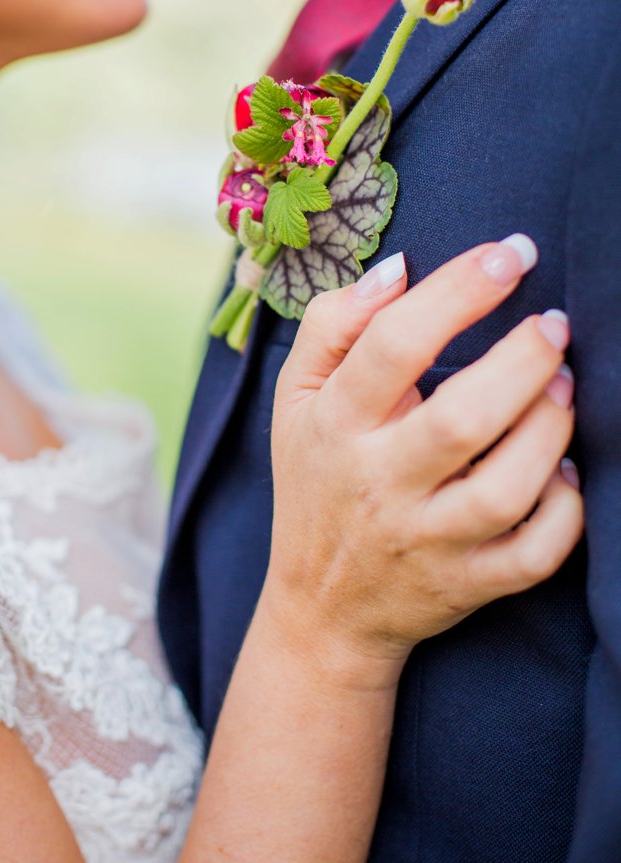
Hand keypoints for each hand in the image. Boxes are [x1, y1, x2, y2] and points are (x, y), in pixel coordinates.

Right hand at [267, 236, 581, 683]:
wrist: (321, 609)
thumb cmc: (317, 479)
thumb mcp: (295, 398)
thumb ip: (332, 324)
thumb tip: (396, 268)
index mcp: (335, 424)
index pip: (393, 343)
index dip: (458, 290)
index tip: (509, 253)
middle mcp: (378, 483)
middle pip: (461, 418)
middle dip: (522, 361)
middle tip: (554, 324)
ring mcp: (426, 541)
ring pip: (504, 490)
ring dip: (549, 428)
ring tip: (564, 384)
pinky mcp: (467, 586)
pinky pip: (533, 556)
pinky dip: (566, 510)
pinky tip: (564, 470)